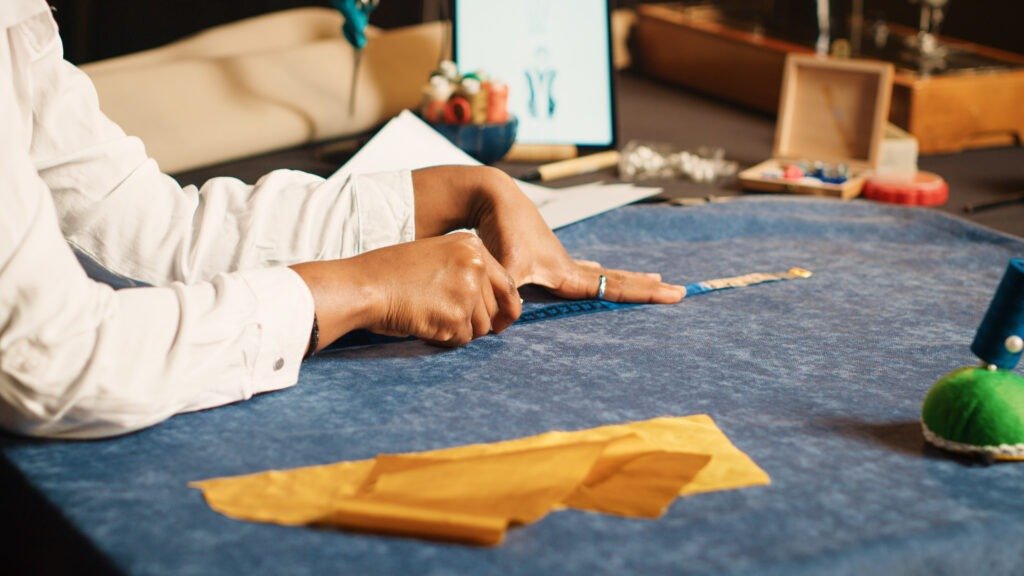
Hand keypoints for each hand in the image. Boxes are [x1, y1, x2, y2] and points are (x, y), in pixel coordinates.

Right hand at [291, 233, 520, 349]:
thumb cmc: (391, 274)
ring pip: (481, 328)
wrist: (364, 285)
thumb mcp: (436, 257)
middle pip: (494, 309)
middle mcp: (475, 264)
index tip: (502, 323)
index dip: (507, 308)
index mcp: (471, 245)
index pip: (506, 284)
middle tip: (448, 320)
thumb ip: (466, 273)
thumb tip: (496, 310)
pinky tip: (424, 325)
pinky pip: (462, 340)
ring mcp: (467, 289)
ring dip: (459, 331)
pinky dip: (445, 339)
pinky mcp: (456, 315)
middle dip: (475, 321)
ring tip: (430, 317)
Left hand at [471, 169, 685, 303]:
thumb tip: (504, 325)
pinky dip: (594, 273)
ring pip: (602, 273)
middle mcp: (569, 267)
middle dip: (647, 288)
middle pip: (617, 280)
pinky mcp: (544, 255)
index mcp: (567, 273)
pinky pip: (579, 268)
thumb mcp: (502, 267)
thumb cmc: (499, 231)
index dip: (645, 294)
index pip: (615, 288)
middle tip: (679, 291)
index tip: (674, 294)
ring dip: (626, 278)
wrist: (494, 197)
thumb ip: (504, 296)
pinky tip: (595, 269)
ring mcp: (559, 259)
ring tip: (651, 278)